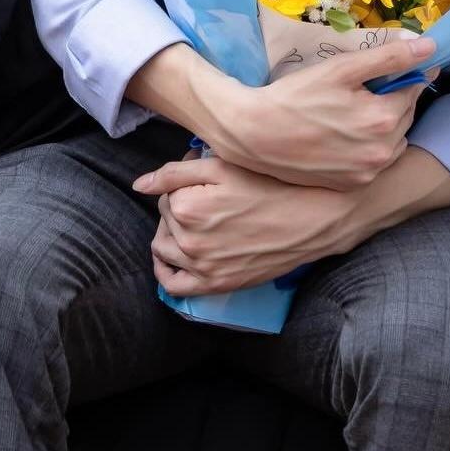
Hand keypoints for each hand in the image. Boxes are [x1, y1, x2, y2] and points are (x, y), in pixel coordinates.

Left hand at [135, 153, 365, 296]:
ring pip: (163, 248)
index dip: (182, 182)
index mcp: (187, 206)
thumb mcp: (225, 165)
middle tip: (205, 195)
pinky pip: (174, 285)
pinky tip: (173, 256)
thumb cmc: (271, 184)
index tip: (203, 179)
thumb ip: (176, 171)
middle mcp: (189, 241)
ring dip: (169, 232)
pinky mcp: (215, 284)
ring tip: (191, 221)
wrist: (311, 217)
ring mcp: (201, 267)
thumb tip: (138, 185)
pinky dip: (165, 271)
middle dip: (177, 204)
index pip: (165, 193)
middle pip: (164, 219)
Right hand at [209, 35, 436, 190]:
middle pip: (405, 115)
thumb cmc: (296, 96)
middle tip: (367, 86)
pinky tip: (348, 133)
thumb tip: (429, 48)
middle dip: (394, 98)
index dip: (404, 74)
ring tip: (356, 110)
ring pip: (394, 140)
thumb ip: (388, 57)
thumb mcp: (342, 68)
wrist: (254, 135)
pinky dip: (372, 146)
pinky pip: (376, 161)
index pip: (413, 88)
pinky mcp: (352, 185)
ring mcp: (367, 172)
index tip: (393, 66)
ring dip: (386, 123)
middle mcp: (381, 152)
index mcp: (383, 119)